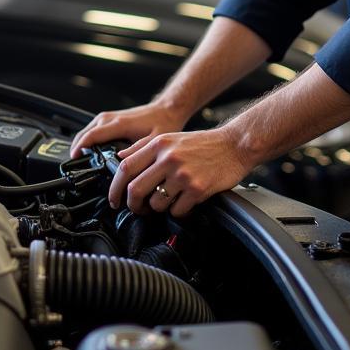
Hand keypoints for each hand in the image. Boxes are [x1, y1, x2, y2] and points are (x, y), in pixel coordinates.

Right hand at [69, 101, 187, 158]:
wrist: (167, 109)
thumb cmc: (163, 123)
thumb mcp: (153, 140)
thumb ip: (137, 150)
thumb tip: (120, 160)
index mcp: (119, 124)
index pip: (92, 134)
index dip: (81, 147)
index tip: (74, 157)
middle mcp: (112, 118)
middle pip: (86, 132)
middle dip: (77, 146)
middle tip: (75, 164)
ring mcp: (111, 116)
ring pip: (88, 129)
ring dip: (81, 142)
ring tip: (79, 159)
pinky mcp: (112, 118)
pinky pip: (94, 127)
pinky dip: (88, 137)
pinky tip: (90, 149)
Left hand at [108, 128, 250, 217]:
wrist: (235, 145)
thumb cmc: (203, 144)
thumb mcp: (170, 138)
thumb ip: (143, 148)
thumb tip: (121, 159)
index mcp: (159, 144)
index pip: (126, 168)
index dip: (115, 188)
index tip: (115, 199)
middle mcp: (168, 158)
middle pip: (135, 189)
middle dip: (133, 205)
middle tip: (137, 209)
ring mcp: (183, 175)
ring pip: (156, 204)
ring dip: (159, 208)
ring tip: (169, 200)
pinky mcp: (197, 189)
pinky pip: (177, 211)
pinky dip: (178, 211)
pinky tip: (185, 200)